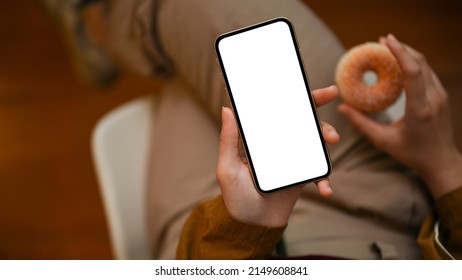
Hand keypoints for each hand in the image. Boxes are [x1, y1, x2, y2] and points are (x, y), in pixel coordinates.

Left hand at [217, 86, 339, 226]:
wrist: (252, 226)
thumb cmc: (236, 198)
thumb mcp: (227, 169)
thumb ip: (228, 140)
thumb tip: (226, 108)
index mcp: (258, 140)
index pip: (273, 111)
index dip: (285, 94)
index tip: (297, 80)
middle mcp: (276, 145)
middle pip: (298, 119)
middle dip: (314, 104)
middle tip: (330, 92)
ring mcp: (291, 159)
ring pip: (312, 140)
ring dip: (325, 134)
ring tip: (332, 139)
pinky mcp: (301, 175)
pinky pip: (317, 172)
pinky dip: (324, 178)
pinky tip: (326, 189)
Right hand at [338, 34, 461, 198]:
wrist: (440, 161)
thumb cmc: (411, 153)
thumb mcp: (382, 140)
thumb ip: (361, 123)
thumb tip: (342, 107)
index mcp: (420, 109)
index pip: (413, 73)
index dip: (400, 53)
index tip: (386, 40)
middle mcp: (434, 99)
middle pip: (420, 63)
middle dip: (401, 48)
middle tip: (382, 41)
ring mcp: (441, 96)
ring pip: (426, 66)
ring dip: (408, 54)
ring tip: (389, 49)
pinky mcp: (442, 96)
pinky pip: (428, 73)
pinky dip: (414, 64)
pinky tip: (400, 64)